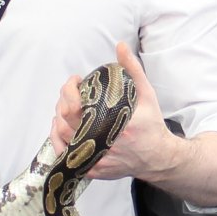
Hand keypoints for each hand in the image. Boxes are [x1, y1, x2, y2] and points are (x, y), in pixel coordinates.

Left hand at [48, 42, 176, 181]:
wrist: (159, 157)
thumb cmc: (152, 126)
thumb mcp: (147, 95)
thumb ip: (133, 70)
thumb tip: (120, 46)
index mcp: (115, 124)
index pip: (76, 108)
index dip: (68, 90)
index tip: (75, 80)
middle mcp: (104, 143)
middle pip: (65, 123)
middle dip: (62, 103)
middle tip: (68, 93)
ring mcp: (98, 158)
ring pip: (63, 140)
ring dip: (57, 121)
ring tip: (63, 108)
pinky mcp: (95, 169)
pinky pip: (67, 157)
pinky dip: (59, 142)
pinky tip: (59, 130)